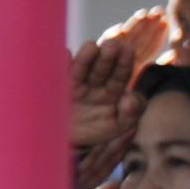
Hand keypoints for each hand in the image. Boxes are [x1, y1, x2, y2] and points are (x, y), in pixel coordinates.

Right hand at [69, 10, 173, 159]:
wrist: (73, 142)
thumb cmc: (99, 130)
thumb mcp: (120, 125)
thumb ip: (132, 112)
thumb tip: (130, 99)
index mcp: (113, 89)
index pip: (121, 73)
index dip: (125, 62)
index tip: (128, 49)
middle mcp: (94, 84)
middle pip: (102, 68)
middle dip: (107, 57)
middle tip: (112, 45)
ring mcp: (75, 86)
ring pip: (81, 70)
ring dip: (86, 59)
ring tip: (91, 47)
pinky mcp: (57, 90)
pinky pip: (59, 77)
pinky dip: (61, 65)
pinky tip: (64, 55)